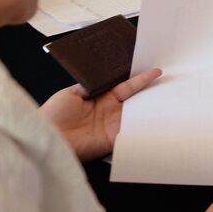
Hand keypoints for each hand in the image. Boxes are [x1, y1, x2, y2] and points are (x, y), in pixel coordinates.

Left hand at [40, 67, 161, 161]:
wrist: (47, 137)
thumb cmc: (52, 115)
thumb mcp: (71, 92)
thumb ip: (91, 84)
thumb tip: (107, 74)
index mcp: (100, 97)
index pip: (125, 86)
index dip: (139, 79)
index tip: (154, 71)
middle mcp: (109, 110)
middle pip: (134, 99)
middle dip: (149, 91)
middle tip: (166, 82)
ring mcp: (112, 125)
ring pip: (136, 114)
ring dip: (149, 108)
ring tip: (165, 97)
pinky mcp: (112, 139)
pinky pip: (131, 132)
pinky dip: (142, 127)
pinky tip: (154, 118)